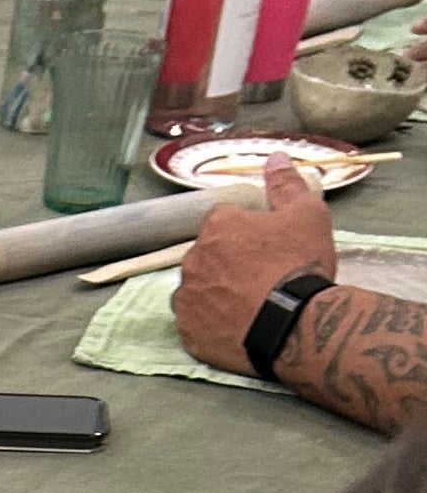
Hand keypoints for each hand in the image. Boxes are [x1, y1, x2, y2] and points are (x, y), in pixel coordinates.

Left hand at [172, 160, 331, 373]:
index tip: (264, 247)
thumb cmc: (300, 265)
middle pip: (207, 255)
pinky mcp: (187, 334)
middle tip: (258, 278)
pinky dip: (208, 323)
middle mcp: (193, 260)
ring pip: (197, 289)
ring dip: (214, 292)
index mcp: (217, 226)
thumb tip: (274, 158)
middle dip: (226, 262)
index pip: (224, 220)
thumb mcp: (306, 214)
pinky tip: (232, 325)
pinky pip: (194, 323)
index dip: (245, 232)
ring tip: (245, 304)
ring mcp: (186, 299)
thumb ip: (286, 184)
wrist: (295, 325)